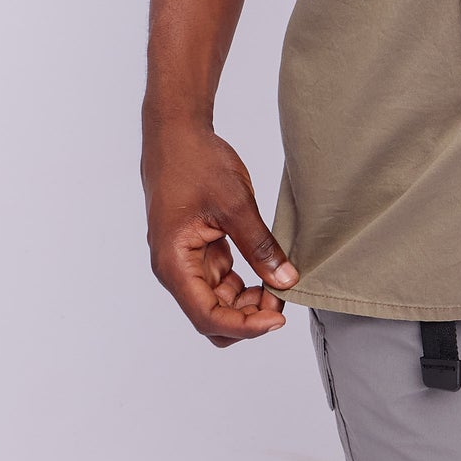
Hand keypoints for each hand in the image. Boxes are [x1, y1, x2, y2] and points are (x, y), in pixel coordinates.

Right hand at [142, 117, 298, 346]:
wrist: (177, 135)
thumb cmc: (197, 163)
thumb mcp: (234, 203)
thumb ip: (260, 245)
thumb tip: (285, 281)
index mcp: (174, 264)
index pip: (207, 317)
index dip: (244, 325)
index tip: (278, 318)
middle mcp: (177, 270)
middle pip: (212, 316)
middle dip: (248, 317)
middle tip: (284, 297)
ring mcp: (188, 261)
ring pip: (218, 301)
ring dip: (248, 301)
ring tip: (281, 282)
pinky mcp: (200, 249)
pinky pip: (222, 279)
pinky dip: (246, 282)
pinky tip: (270, 271)